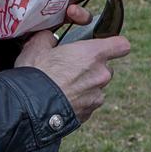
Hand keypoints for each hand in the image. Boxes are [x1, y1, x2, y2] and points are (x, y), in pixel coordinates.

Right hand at [15, 30, 129, 121]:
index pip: (122, 45)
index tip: (105, 46)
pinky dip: (78, 101)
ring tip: (61, 86)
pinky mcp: (89, 112)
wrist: (28, 108)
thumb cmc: (35, 74)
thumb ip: (50, 38)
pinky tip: (60, 99)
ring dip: (84, 86)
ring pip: (96, 87)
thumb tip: (50, 39)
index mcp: (93, 54)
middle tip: (70, 68)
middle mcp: (101, 75)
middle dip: (91, 67)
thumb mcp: (37, 46)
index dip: (114, 45)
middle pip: (106, 67)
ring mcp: (97, 96)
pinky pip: (87, 103)